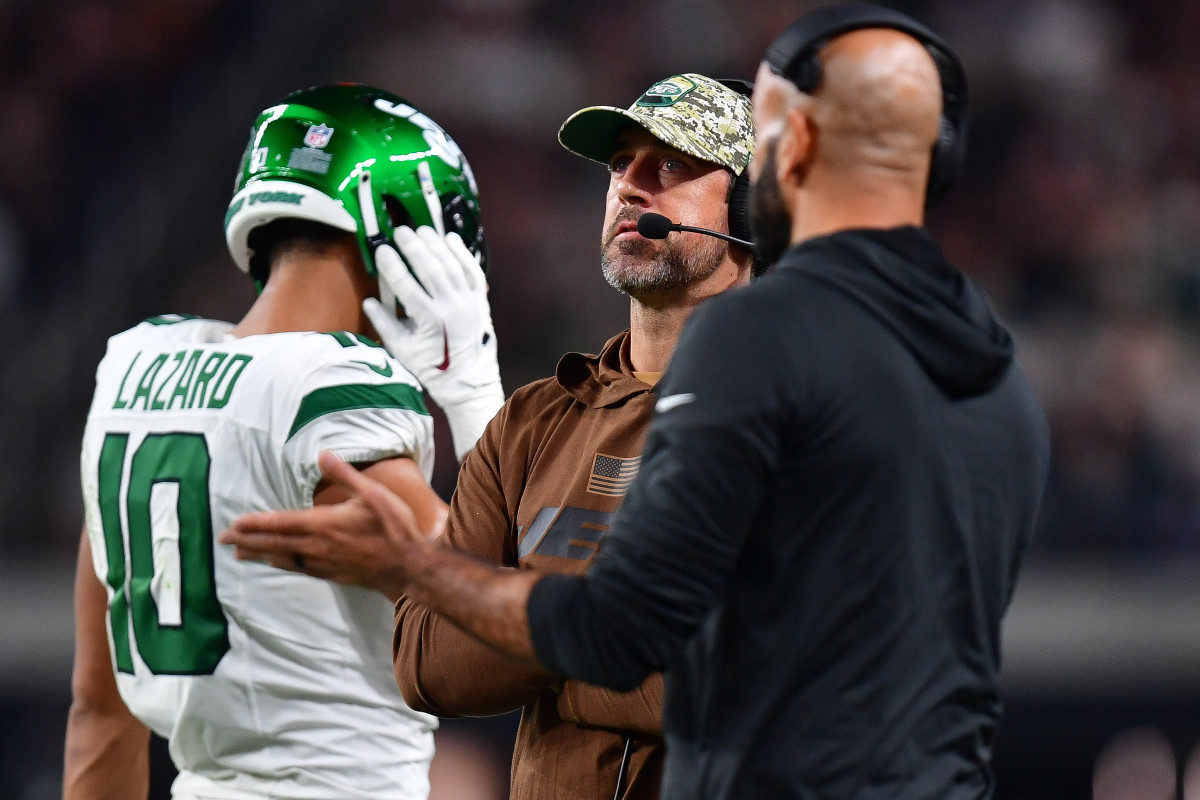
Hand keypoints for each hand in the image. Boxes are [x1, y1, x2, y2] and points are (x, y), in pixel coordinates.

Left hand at [219, 453, 433, 601]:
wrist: (410, 567)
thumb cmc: (394, 528)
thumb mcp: (373, 493)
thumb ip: (344, 475)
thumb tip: (322, 454)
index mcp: (324, 524)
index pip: (280, 523)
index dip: (255, 524)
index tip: (234, 524)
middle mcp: (317, 546)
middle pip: (274, 543)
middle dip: (247, 540)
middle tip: (224, 540)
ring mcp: (323, 563)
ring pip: (283, 558)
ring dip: (260, 554)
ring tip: (240, 554)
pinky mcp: (332, 574)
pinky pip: (298, 569)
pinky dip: (281, 564)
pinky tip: (277, 563)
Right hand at [364, 226, 503, 460]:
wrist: (469, 381)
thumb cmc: (433, 368)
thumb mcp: (403, 350)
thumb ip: (385, 324)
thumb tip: (369, 301)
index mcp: (429, 320)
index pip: (405, 284)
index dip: (391, 264)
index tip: (381, 249)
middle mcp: (450, 307)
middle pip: (429, 267)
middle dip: (413, 246)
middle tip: (400, 231)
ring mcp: (468, 302)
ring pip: (451, 264)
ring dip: (435, 244)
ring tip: (422, 230)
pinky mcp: (481, 301)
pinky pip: (473, 271)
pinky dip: (462, 253)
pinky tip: (451, 239)